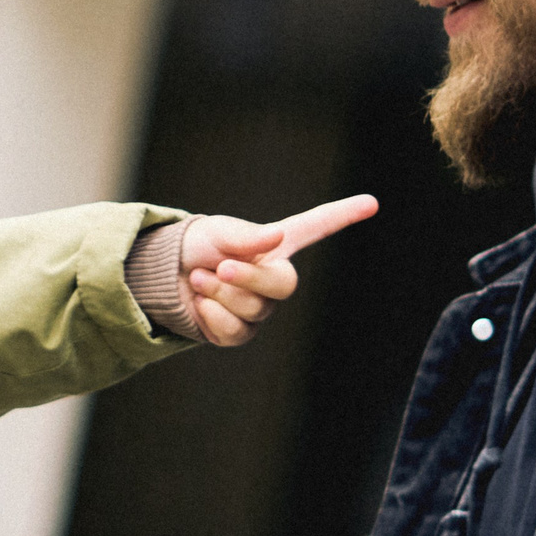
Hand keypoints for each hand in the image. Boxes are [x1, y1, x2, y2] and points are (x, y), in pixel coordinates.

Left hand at [181, 193, 378, 346]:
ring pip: (253, 309)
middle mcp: (272, 279)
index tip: (372, 201)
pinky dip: (211, 315)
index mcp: (274, 245)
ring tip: (198, 278)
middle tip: (218, 267)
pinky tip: (200, 304)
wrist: (162, 277)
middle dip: (248, 278)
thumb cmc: (195, 247)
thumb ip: (244, 236)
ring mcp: (259, 309)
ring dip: (217, 293)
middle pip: (284, 285)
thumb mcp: (215, 233)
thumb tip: (276, 238)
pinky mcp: (238, 334)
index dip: (343, 215)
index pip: (315, 227)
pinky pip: (235, 332)